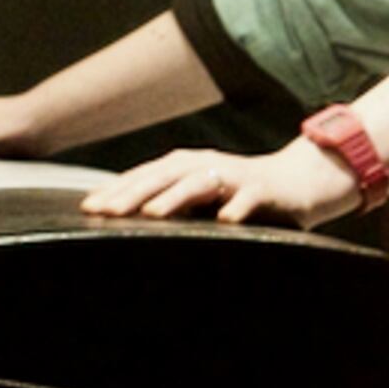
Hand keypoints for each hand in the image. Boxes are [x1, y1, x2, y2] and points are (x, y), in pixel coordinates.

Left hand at [78, 137, 354, 228]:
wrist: (301, 182)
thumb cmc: (242, 194)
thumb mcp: (201, 198)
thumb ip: (170, 204)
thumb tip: (124, 221)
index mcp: (186, 167)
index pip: (145, 177)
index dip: (116, 190)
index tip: (87, 208)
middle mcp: (206, 166)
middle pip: (163, 176)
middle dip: (133, 193)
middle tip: (105, 211)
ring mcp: (235, 176)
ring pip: (200, 183)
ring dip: (175, 197)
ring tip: (151, 214)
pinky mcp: (264, 190)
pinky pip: (250, 199)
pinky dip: (237, 208)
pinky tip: (225, 221)